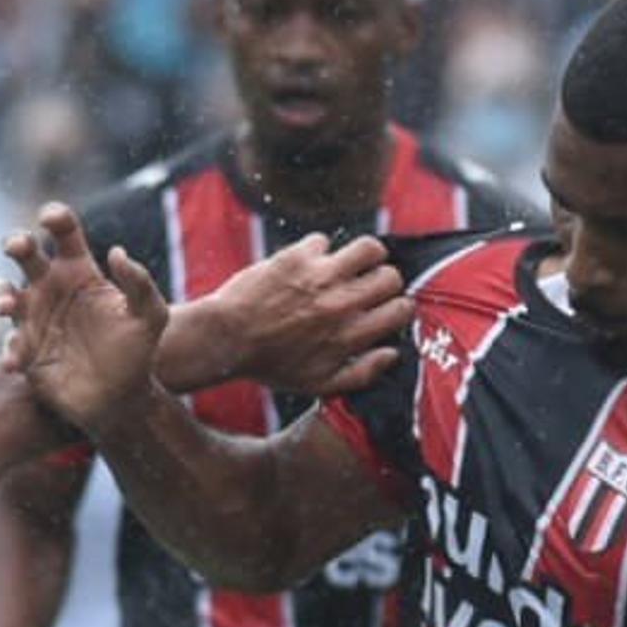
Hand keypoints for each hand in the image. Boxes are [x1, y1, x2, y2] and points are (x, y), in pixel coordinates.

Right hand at [0, 202, 166, 433]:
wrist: (119, 399)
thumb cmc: (137, 352)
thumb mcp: (151, 317)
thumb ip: (140, 283)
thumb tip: (117, 252)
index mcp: (79, 270)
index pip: (64, 233)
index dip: (55, 217)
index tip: (50, 218)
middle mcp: (51, 287)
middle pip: (25, 253)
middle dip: (16, 242)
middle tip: (17, 246)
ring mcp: (33, 317)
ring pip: (2, 293)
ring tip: (5, 306)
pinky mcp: (24, 349)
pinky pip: (9, 344)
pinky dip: (9, 351)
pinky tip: (14, 364)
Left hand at [167, 233, 407, 397]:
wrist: (225, 340)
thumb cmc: (270, 365)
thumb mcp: (317, 385)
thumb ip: (361, 374)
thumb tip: (392, 354)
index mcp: (348, 335)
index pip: (401, 309)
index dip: (400, 307)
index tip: (388, 307)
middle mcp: (340, 304)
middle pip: (391, 276)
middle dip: (386, 279)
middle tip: (371, 285)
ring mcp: (320, 277)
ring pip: (369, 248)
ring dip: (366, 254)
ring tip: (355, 262)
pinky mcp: (297, 257)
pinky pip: (324, 241)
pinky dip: (318, 250)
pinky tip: (307, 263)